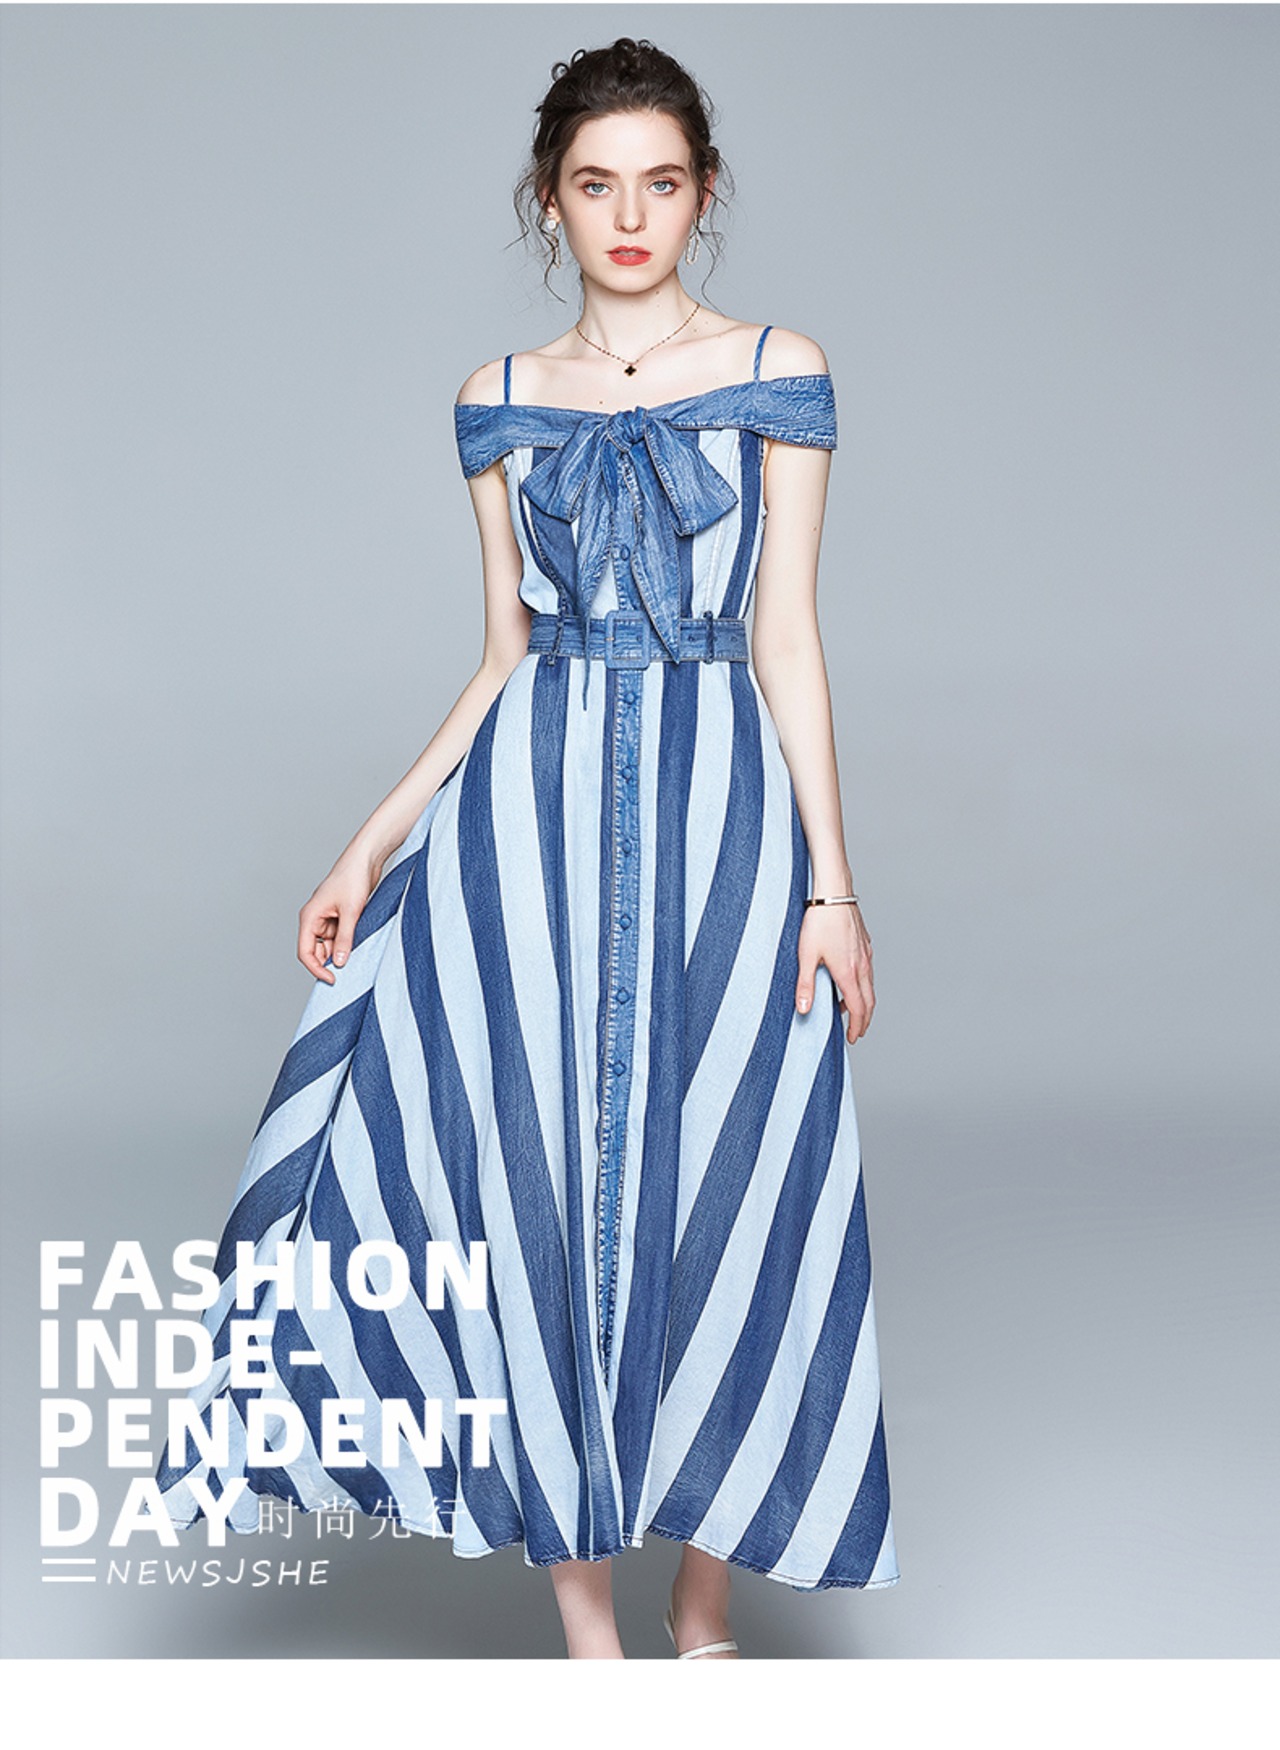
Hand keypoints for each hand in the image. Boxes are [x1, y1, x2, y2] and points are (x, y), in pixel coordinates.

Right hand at [297, 846, 385, 984]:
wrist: (365, 860)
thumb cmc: (353, 878)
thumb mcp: (351, 912)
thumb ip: (345, 939)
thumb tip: (339, 963)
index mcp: (309, 917)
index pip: (305, 952)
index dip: (316, 969)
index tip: (332, 980)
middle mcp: (315, 919)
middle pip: (315, 951)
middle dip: (329, 962)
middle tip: (348, 972)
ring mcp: (327, 919)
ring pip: (329, 946)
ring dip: (340, 952)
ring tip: (357, 954)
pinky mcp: (339, 917)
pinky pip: (339, 937)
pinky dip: (347, 943)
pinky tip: (360, 944)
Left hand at [795, 902, 874, 1042]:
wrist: (834, 894)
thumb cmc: (819, 922)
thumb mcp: (806, 956)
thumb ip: (805, 985)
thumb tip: (804, 1009)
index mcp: (849, 973)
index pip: (859, 1009)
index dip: (857, 1027)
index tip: (853, 1038)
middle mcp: (862, 967)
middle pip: (870, 1002)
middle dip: (864, 1020)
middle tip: (857, 1031)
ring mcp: (866, 955)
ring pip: (870, 986)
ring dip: (863, 1002)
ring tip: (849, 1009)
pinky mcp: (865, 944)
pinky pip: (868, 971)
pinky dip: (863, 984)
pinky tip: (850, 980)